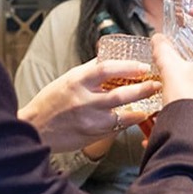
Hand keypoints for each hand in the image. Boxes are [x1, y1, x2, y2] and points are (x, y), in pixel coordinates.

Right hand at [18, 58, 160, 152]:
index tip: (143, 66)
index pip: (106, 69)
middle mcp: (83, 101)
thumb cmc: (51, 101)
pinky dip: (128, 123)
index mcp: (77, 81)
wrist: (35, 128)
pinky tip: (137, 118)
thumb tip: (111, 57)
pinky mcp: (91, 135)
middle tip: (156, 85)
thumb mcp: (68, 79)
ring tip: (151, 104)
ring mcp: (88, 120)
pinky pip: (115, 129)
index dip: (128, 67)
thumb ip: (90, 70)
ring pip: (121, 116)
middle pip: (119, 94)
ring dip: (140, 110)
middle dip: (142, 89)